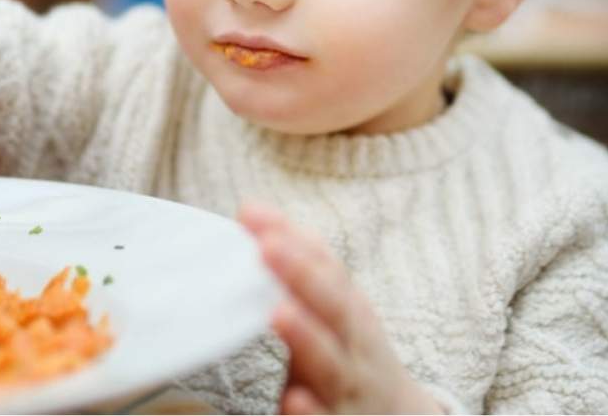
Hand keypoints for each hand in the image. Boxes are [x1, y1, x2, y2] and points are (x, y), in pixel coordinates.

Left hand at [238, 204, 442, 413]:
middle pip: (333, 306)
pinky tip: (293, 400)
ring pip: (331, 362)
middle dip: (303, 274)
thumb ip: (301, 265)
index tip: (253, 215)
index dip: (293, 240)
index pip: (325, 267)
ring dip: (306, 336)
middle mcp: (353, 345)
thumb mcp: (337, 308)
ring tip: (279, 311)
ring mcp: (347, 388)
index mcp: (350, 310)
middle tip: (268, 247)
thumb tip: (255, 212)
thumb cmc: (352, 354)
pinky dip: (312, 413)